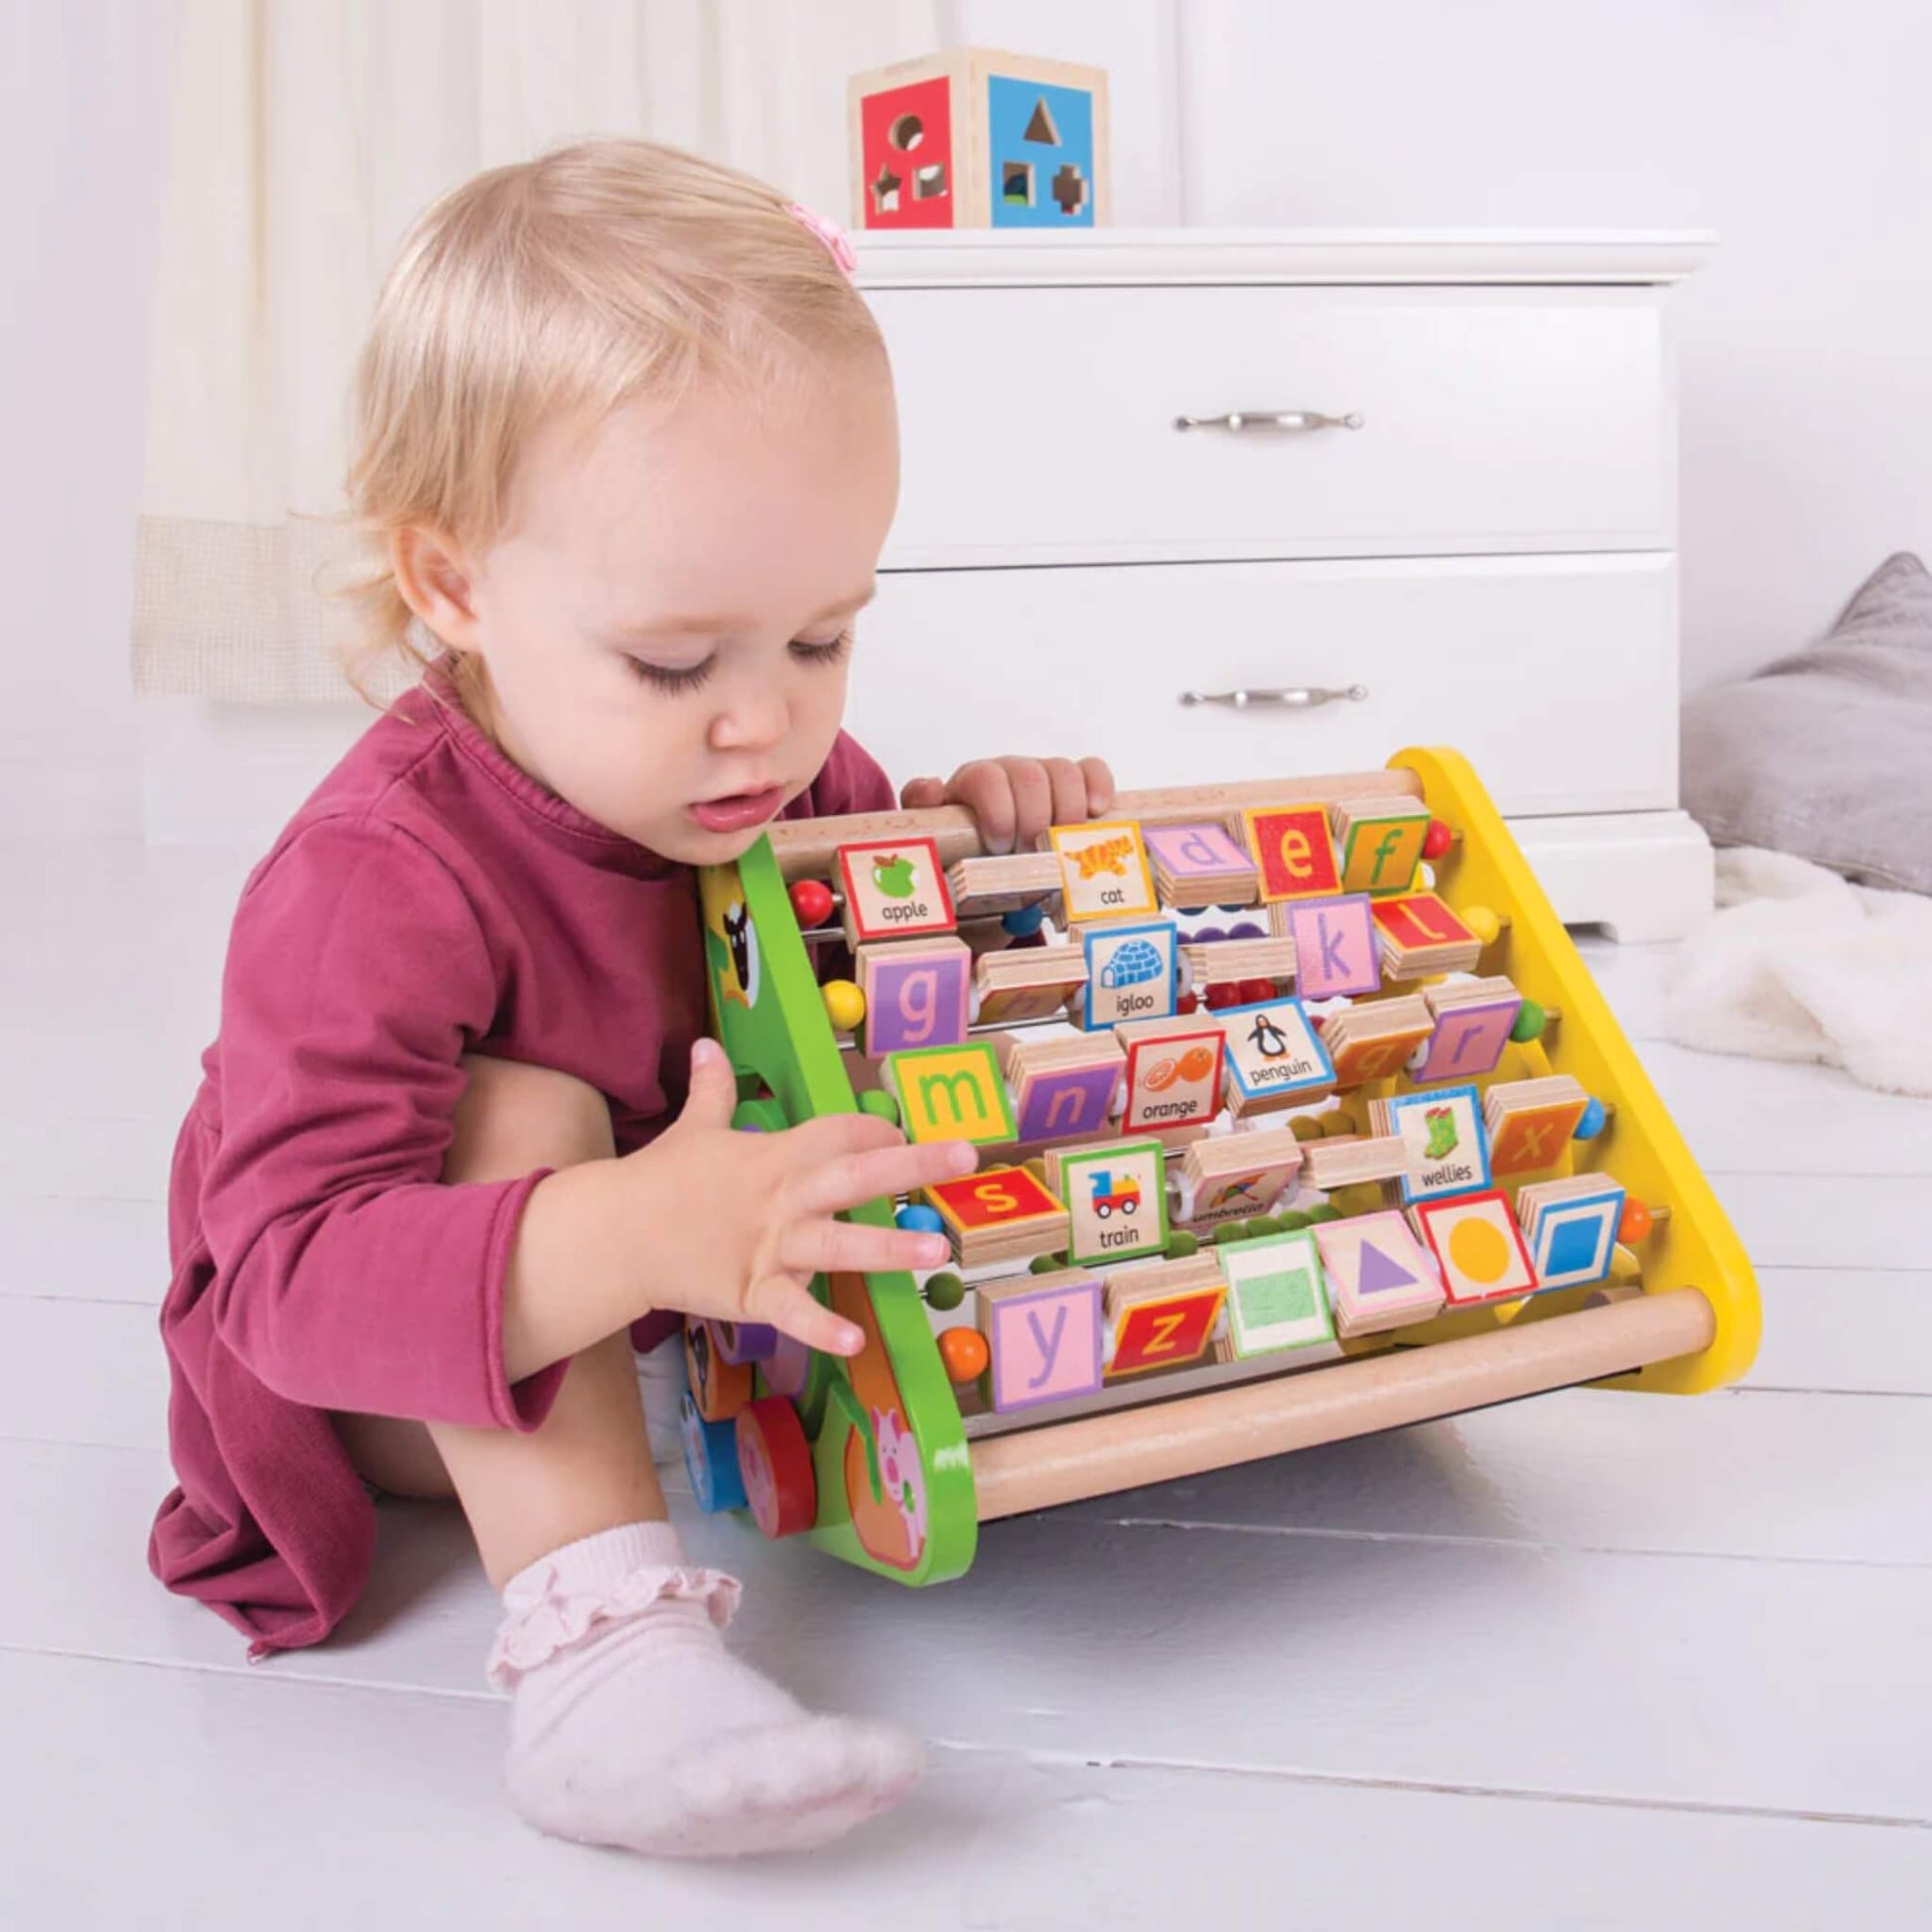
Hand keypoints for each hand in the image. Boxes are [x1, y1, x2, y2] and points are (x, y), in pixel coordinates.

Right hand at [635, 1039, 976, 1355]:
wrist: (615, 1234)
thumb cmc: (661, 1180)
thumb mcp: (692, 1128)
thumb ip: (712, 1091)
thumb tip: (706, 1046)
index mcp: (775, 1155)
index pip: (838, 1134)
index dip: (875, 1132)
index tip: (902, 1136)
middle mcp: (781, 1198)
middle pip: (854, 1176)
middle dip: (913, 1166)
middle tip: (966, 1156)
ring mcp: (769, 1246)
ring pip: (837, 1245)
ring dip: (888, 1247)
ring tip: (937, 1252)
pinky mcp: (751, 1291)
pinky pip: (793, 1310)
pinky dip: (822, 1327)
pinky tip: (856, 1340)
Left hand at [900, 755, 1115, 854]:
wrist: (990, 861)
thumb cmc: (963, 852)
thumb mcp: (936, 838)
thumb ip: (926, 813)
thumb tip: (931, 787)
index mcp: (973, 783)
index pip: (986, 776)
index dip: (998, 810)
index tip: (1001, 845)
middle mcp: (1009, 772)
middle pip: (1029, 775)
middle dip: (1033, 819)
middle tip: (1030, 855)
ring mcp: (1044, 776)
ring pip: (1063, 771)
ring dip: (1065, 812)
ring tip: (1059, 846)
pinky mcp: (1075, 786)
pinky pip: (1092, 770)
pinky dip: (1098, 787)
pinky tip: (1096, 812)